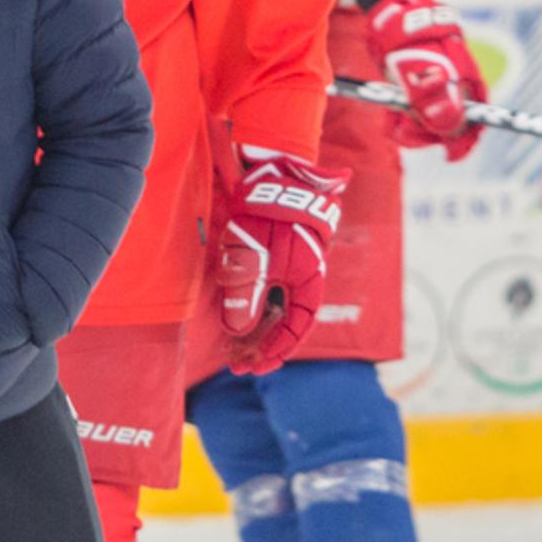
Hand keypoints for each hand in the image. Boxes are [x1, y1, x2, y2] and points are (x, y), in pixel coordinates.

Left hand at [213, 152, 348, 374]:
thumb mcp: (254, 257)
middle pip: (284, 323)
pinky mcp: (270, 259)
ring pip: (272, 310)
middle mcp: (301, 279)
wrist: (268, 175)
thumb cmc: (268, 214)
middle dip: (261, 346)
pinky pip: (263, 293)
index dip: (277, 349)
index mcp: (310, 281)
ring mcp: (286, 269)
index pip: (297, 327)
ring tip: (231, 349)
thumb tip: (237, 332)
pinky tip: (233, 319)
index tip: (255, 366)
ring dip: (253, 330)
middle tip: (236, 365)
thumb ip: (246, 294)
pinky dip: (250, 309)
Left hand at [367, 0, 485, 159]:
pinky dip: (405, 119)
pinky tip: (392, 115)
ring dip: (412, 128)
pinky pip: (417, 115)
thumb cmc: (413, 42)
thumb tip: (447, 129)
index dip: (465, 142)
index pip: (475, 123)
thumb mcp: (420, 71)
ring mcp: (439, 92)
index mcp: (466, 87)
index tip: (450, 156)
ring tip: (393, 120)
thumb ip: (432, 99)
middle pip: (449, 128)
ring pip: (430, 124)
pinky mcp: (422, 92)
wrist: (396, 19)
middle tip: (402, 128)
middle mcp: (456, 92)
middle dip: (426, 134)